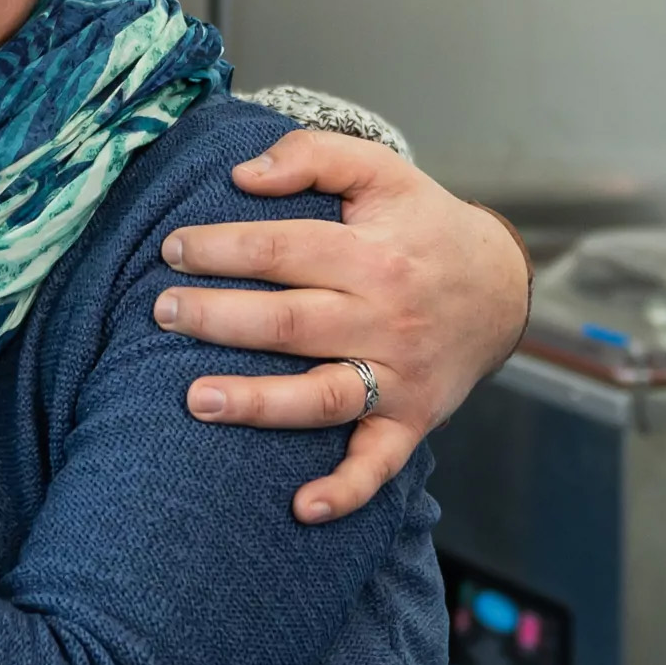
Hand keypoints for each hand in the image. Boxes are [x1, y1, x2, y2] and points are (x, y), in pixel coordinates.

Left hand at [156, 130, 530, 525]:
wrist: (503, 286)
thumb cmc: (421, 226)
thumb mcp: (380, 171)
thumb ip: (313, 156)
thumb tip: (243, 175)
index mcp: (373, 254)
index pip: (282, 250)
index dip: (221, 248)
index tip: (171, 250)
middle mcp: (387, 319)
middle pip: (290, 322)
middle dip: (219, 320)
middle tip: (162, 313)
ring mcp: (399, 376)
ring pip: (322, 397)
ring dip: (258, 404)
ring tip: (195, 400)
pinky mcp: (412, 420)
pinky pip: (379, 464)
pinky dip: (346, 491)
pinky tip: (302, 508)